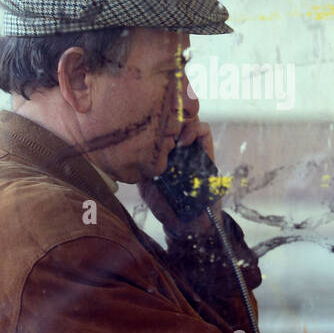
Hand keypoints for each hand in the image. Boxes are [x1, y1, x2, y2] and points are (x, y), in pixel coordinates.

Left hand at [138, 117, 224, 236]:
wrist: (190, 222)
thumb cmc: (165, 205)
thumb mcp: (145, 186)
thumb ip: (140, 169)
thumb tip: (127, 155)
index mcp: (158, 148)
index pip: (156, 121)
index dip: (150, 114)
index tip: (141, 119)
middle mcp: (175, 143)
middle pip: (172, 113)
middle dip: (165, 110)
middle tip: (157, 119)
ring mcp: (191, 144)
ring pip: (187, 117)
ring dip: (180, 119)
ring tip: (171, 132)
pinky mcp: (206, 149)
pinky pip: (203, 129)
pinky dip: (194, 130)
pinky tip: (183, 142)